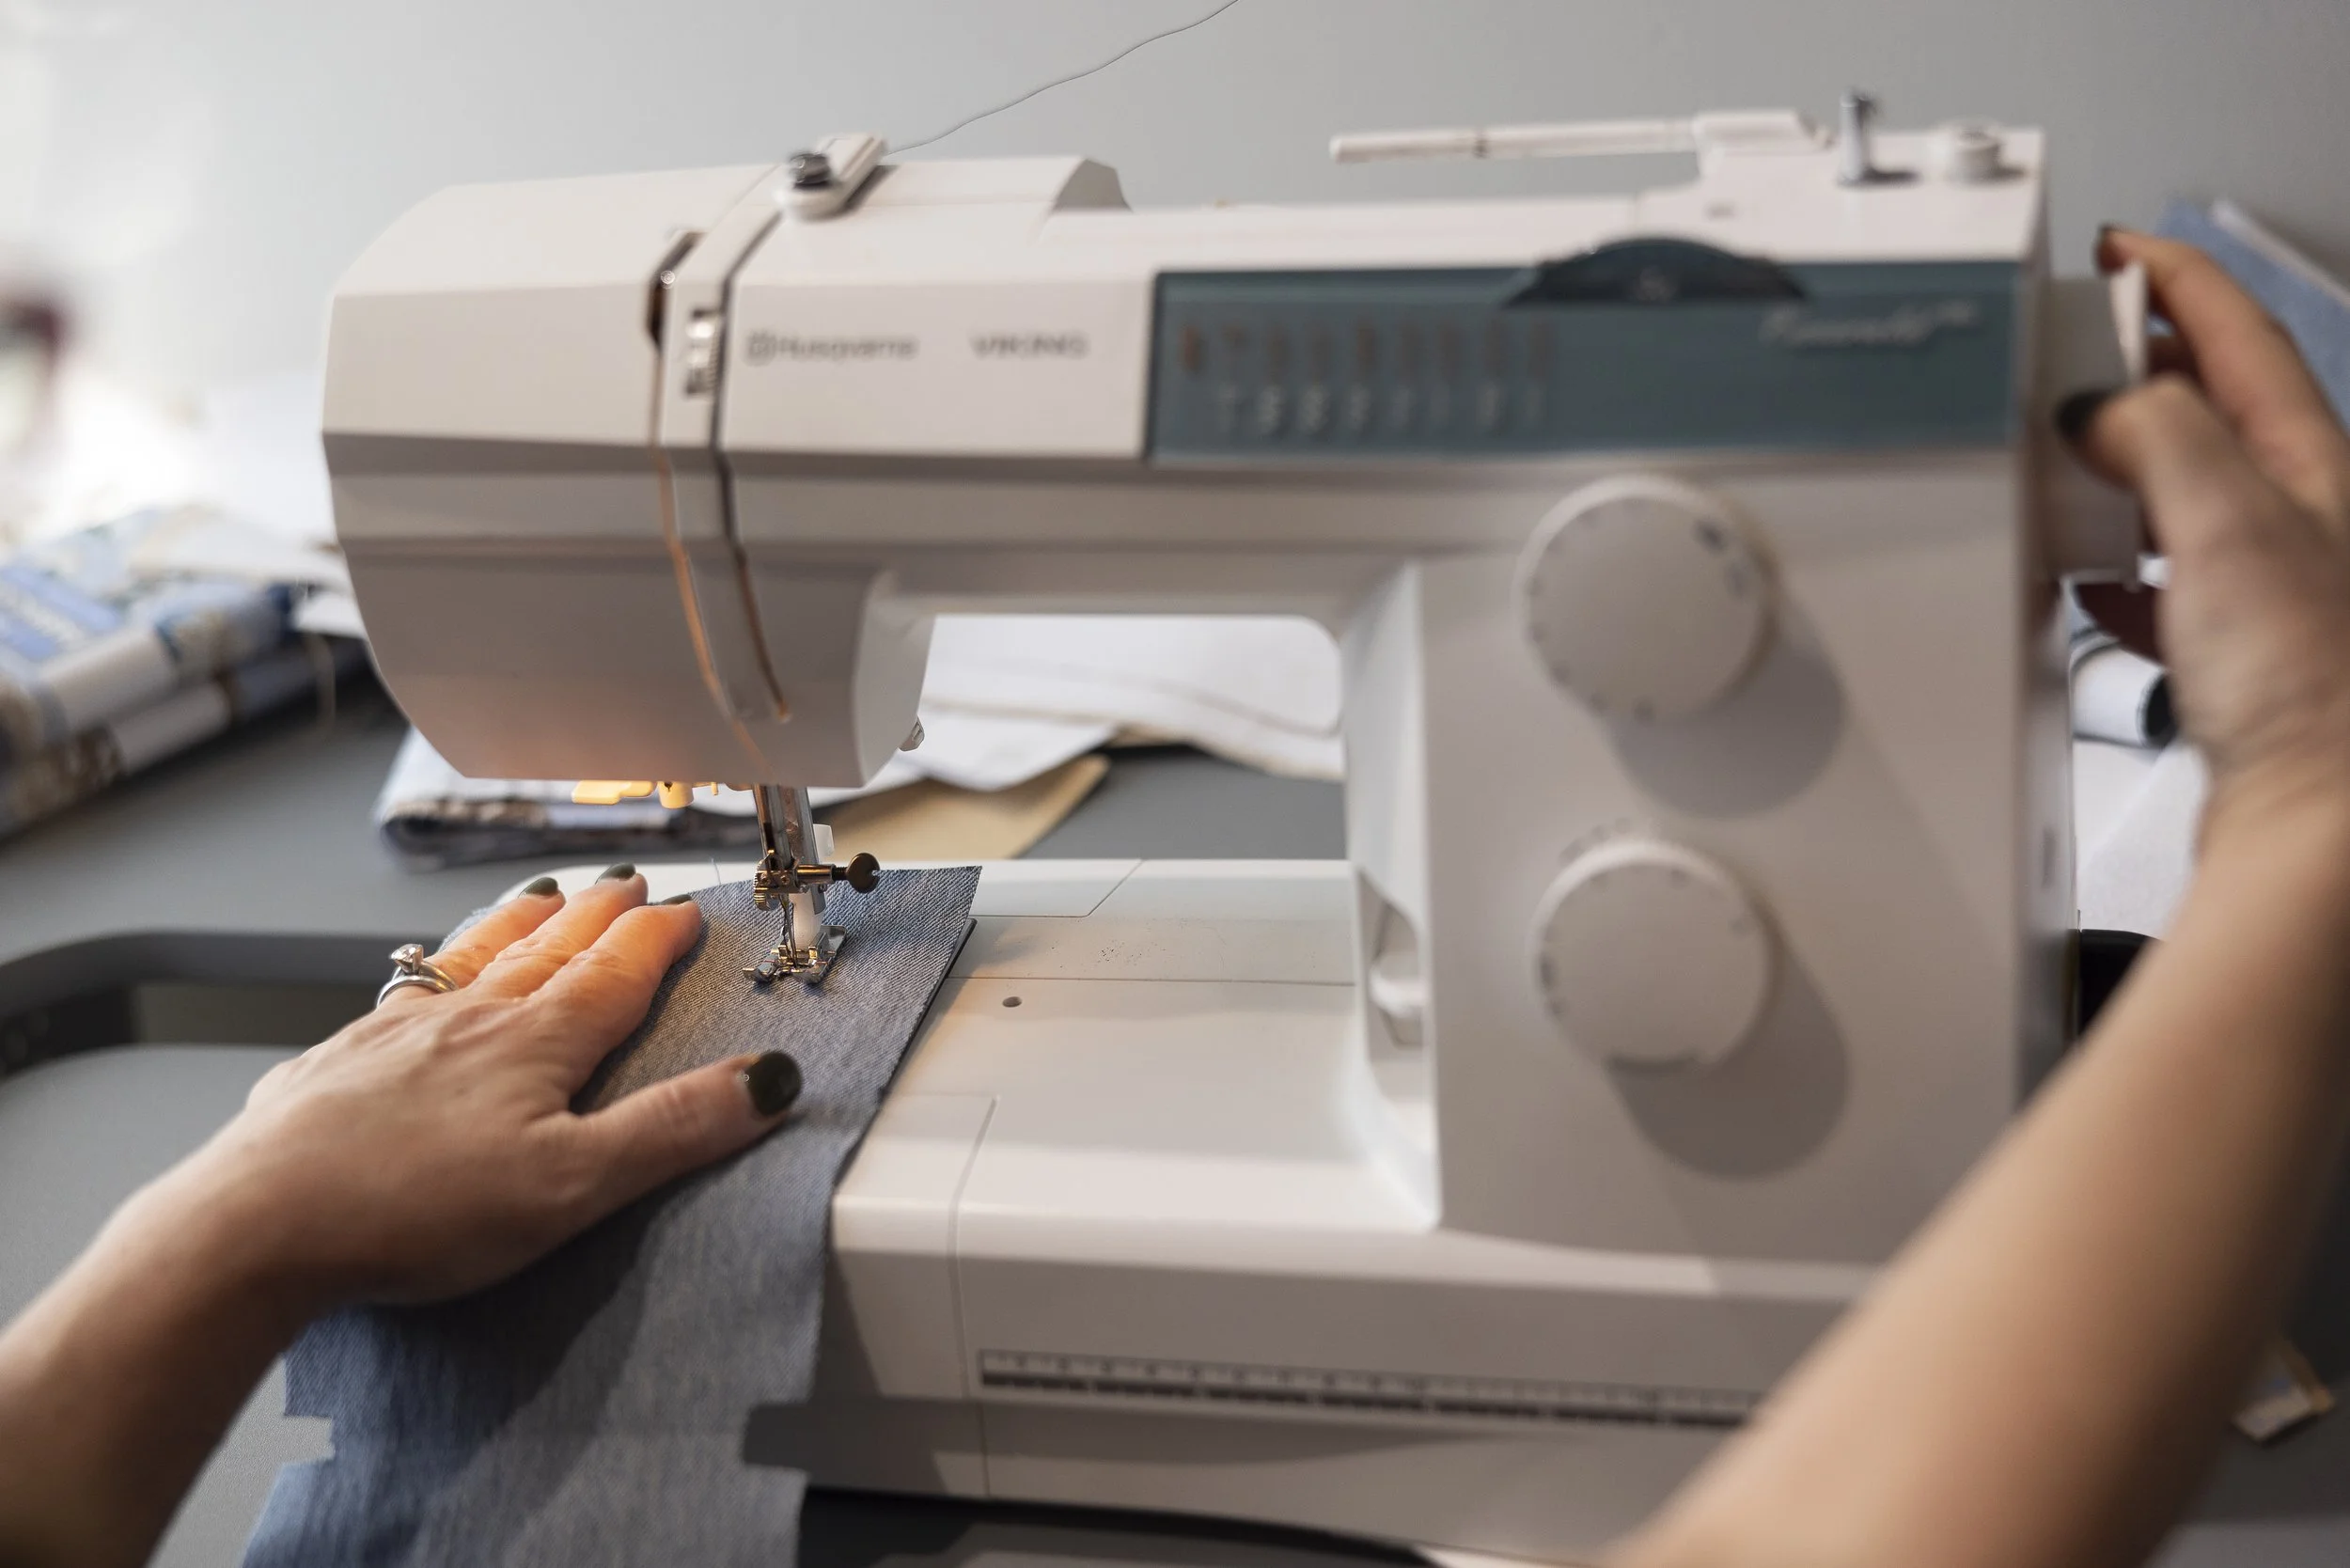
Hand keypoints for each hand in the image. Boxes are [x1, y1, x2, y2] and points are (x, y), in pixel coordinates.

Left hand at [163, 867, 795, 1314]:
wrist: (257, 1224)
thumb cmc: (412, 1210)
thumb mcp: (571, 1185)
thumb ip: (670, 1130)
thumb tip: (765, 1080)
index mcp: (534, 1043)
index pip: (614, 974)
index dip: (656, 939)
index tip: (687, 909)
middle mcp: (466, 1020)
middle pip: (547, 950)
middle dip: (594, 914)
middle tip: (624, 882)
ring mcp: (393, 1036)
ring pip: (471, 959)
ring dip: (515, 924)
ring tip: (539, 897)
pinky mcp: (333, 1066)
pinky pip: (398, 997)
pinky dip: (430, 974)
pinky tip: (419, 982)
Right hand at [2070, 229, 2349, 842]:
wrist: (2323, 825)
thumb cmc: (2311, 688)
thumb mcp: (2223, 522)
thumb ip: (2158, 436)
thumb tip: (2100, 406)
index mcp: (2312, 464)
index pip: (2239, 335)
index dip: (2174, 279)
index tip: (2117, 249)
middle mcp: (2304, 517)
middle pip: (2214, 407)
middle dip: (2138, 367)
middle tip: (2068, 353)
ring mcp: (2274, 586)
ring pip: (2187, 492)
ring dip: (2121, 465)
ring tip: (2063, 462)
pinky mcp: (2239, 654)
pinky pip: (2167, 579)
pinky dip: (2117, 564)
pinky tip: (2090, 582)